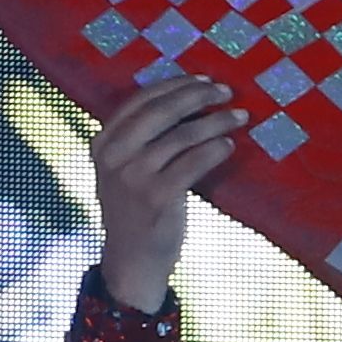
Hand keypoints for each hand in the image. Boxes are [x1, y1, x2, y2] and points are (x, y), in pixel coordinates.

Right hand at [86, 73, 242, 311]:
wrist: (131, 261)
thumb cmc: (135, 212)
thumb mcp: (122, 171)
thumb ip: (139, 140)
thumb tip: (185, 102)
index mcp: (102, 142)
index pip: (140, 100)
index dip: (175, 86)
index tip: (203, 80)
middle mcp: (114, 155)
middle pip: (162, 111)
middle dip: (198, 97)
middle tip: (226, 93)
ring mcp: (134, 176)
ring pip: (182, 135)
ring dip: (216, 123)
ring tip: (238, 118)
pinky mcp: (158, 196)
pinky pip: (194, 162)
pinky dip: (215, 150)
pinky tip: (229, 146)